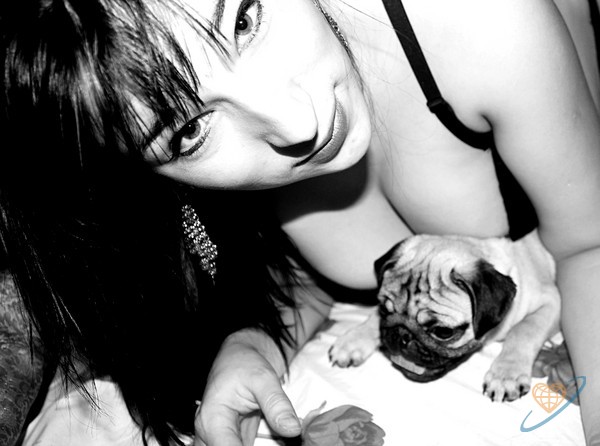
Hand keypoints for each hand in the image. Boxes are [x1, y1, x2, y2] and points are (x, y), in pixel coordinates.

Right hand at [193, 331, 301, 445]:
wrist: (240, 356)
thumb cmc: (245, 363)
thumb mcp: (263, 377)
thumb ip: (276, 404)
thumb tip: (292, 429)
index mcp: (212, 420)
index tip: (277, 443)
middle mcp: (210, 433)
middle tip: (279, 440)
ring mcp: (219, 438)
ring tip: (277, 436)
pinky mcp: (231, 440)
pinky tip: (276, 438)